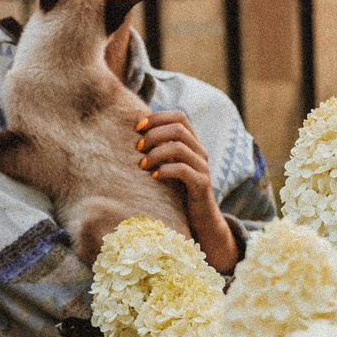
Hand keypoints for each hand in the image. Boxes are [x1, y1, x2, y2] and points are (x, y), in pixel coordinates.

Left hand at [135, 110, 238, 273]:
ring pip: (180, 147)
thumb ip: (158, 150)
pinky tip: (153, 177)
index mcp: (192, 143)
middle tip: (137, 148)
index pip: (179, 117)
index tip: (137, 128)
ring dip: (156, 153)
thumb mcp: (167, 166)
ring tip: (142, 165)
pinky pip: (184, 170)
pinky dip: (165, 170)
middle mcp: (200, 151)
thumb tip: (133, 134)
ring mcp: (203, 167)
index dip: (157, 118)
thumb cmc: (177, 191)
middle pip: (178, 128)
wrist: (199, 219)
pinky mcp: (202, 184)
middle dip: (154, 135)